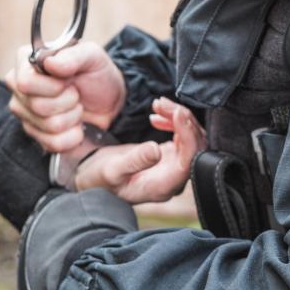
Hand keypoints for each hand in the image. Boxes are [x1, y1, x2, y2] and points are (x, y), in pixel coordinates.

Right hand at [5, 43, 125, 151]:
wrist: (109, 100)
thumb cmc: (96, 74)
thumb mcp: (92, 56)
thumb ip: (73, 55)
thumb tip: (50, 64)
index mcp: (26, 62)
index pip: (25, 83)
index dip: (53, 87)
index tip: (70, 81)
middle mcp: (18, 87)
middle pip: (37, 106)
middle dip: (68, 102)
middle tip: (76, 94)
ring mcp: (24, 113)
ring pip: (47, 126)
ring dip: (72, 118)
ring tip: (77, 107)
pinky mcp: (35, 135)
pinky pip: (52, 143)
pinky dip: (73, 136)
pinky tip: (76, 125)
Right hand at [75, 97, 205, 202]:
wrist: (94, 178)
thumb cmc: (100, 179)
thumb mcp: (112, 170)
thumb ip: (135, 161)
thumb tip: (156, 150)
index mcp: (164, 186)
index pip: (189, 160)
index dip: (188, 135)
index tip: (177, 112)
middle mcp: (174, 178)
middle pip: (195, 146)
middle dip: (183, 120)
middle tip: (162, 104)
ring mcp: (174, 167)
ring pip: (191, 138)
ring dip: (178, 117)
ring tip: (158, 104)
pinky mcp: (171, 156)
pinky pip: (183, 135)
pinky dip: (174, 121)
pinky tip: (157, 113)